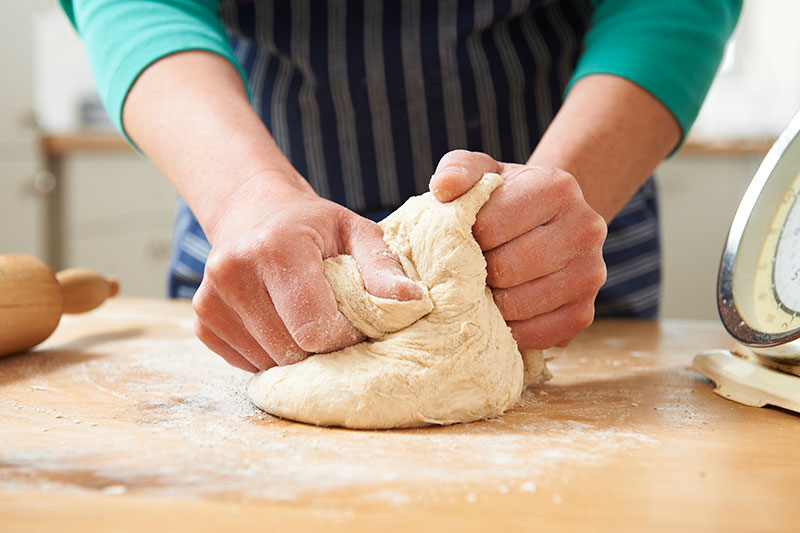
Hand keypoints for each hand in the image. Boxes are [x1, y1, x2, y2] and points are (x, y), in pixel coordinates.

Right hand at [192, 171, 422, 371]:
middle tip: (331, 320)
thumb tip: (412, 302)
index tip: (353, 322)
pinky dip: (270, 354)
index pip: (314, 329)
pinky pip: (247, 363)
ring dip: (295, 353)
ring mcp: (210, 300)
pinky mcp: (202, 322)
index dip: (343, 337)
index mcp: (274, 248)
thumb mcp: (355, 231)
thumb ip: (383, 266)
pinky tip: (278, 321)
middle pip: (291, 351)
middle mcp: (232, 272)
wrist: (253, 211)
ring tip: (303, 317)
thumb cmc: (313, 225)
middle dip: (321, 348)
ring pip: (268, 363)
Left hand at [430, 150, 606, 348]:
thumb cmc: (503, 199)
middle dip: (475, 273)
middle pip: (506, 268)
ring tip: (481, 288)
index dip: (465, 238)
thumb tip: (443, 189)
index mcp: (557, 188)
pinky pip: (536, 335)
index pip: (491, 226)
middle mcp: (585, 229)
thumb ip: (458, 171)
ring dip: (489, 304)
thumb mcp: (481, 172)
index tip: (463, 238)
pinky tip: (499, 312)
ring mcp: (591, 274)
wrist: (545, 225)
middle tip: (466, 269)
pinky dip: (508, 330)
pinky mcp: (584, 313)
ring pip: (519, 305)